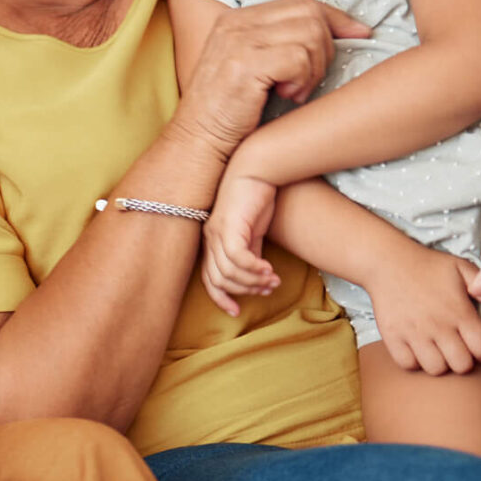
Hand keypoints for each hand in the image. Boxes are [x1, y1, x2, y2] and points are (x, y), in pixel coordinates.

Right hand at [169, 0, 371, 160]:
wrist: (198, 142)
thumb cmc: (230, 113)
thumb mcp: (250, 66)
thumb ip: (279, 43)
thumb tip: (338, 32)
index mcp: (236, 19)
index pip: (300, 2)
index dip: (335, 17)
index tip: (358, 34)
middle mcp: (235, 23)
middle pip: (309, 13)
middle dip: (325, 46)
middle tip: (310, 78)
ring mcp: (238, 42)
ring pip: (309, 34)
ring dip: (314, 67)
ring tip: (296, 90)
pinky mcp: (245, 65)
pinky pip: (299, 57)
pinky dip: (303, 79)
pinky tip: (288, 96)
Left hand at [201, 165, 279, 315]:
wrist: (256, 169)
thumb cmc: (255, 198)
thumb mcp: (253, 231)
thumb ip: (252, 252)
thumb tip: (259, 276)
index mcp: (211, 241)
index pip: (208, 279)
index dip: (220, 298)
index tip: (235, 311)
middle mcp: (209, 239)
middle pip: (219, 281)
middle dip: (244, 290)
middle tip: (267, 288)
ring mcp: (216, 233)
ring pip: (229, 273)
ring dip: (253, 281)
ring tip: (272, 280)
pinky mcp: (229, 227)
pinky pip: (238, 259)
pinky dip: (254, 269)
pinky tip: (269, 270)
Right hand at [366, 244, 480, 375]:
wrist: (386, 261)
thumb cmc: (426, 265)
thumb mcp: (461, 268)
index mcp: (459, 311)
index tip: (478, 346)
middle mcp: (438, 325)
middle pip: (461, 366)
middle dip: (464, 360)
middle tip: (458, 349)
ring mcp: (413, 333)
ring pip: (436, 369)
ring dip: (440, 363)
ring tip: (437, 350)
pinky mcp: (392, 336)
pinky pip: (408, 364)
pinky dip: (414, 361)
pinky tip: (417, 348)